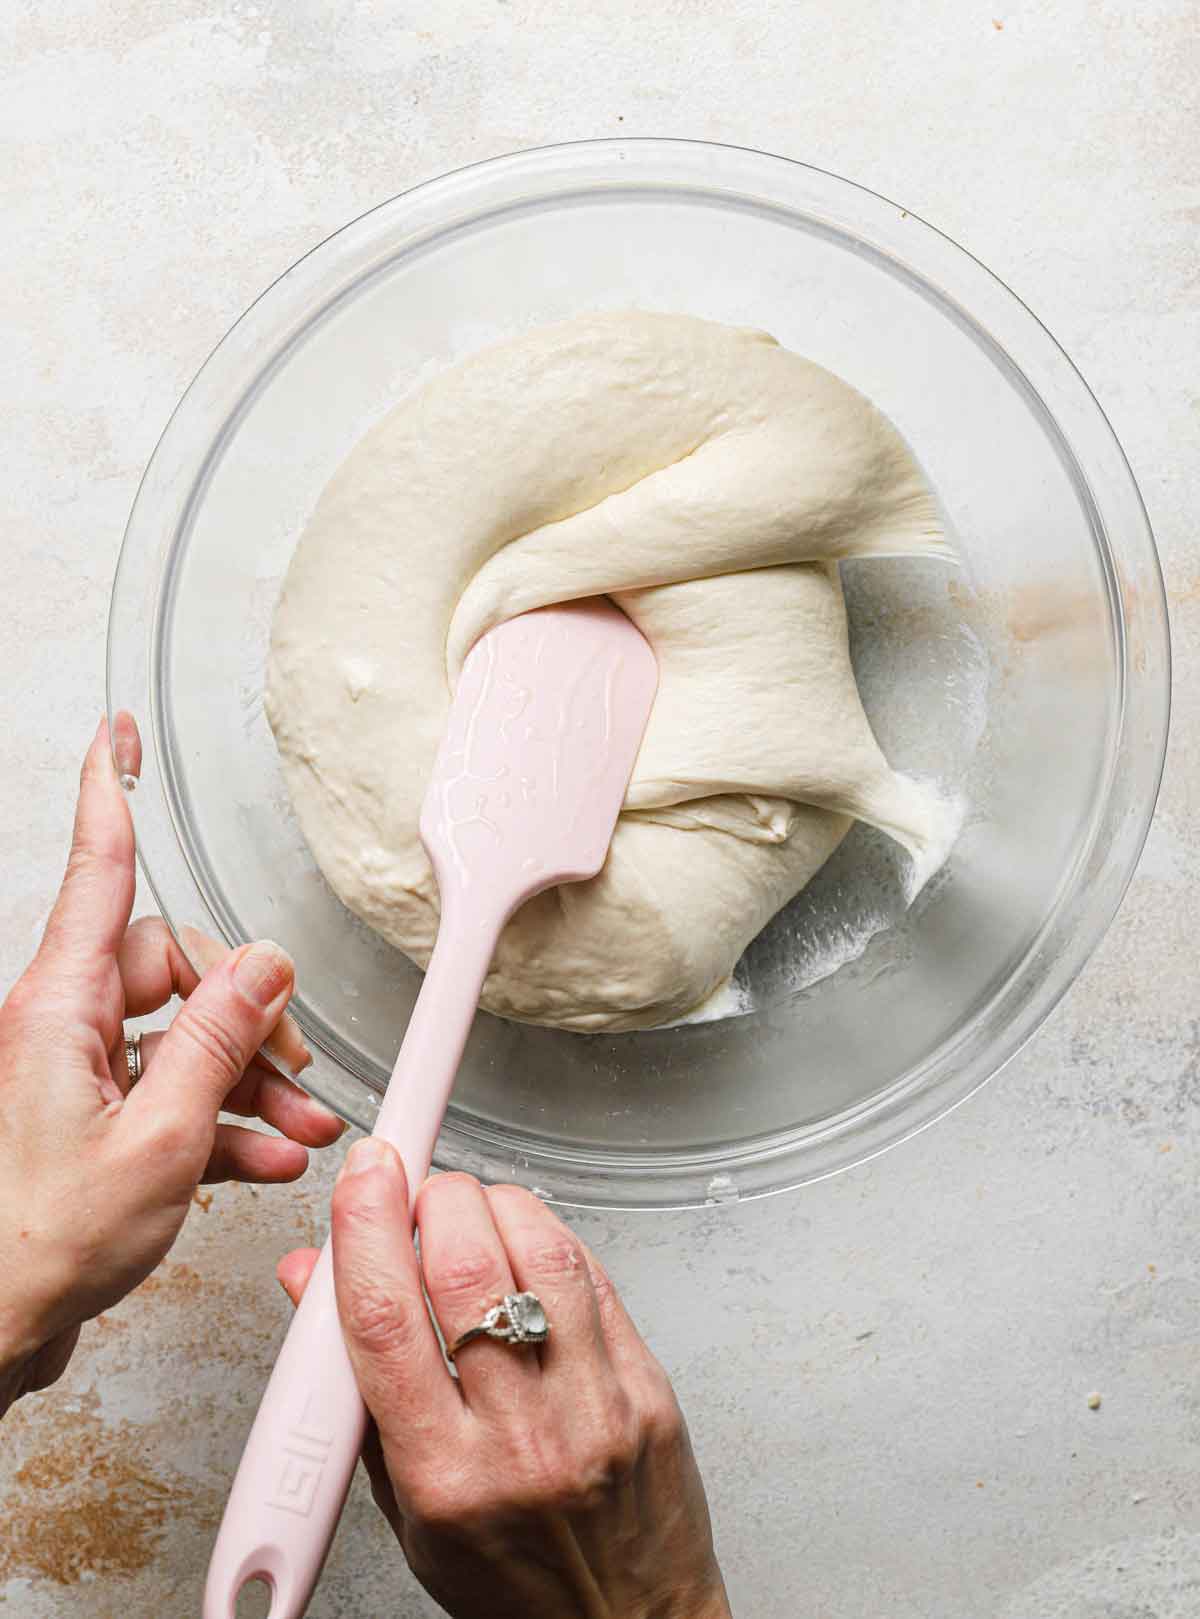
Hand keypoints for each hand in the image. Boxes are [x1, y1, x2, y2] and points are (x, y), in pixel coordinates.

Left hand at [0, 716, 343, 1414]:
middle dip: (247, 1013)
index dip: (109, 791)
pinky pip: (172, 1093)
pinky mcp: (92, 1120)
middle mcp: (62, 1028)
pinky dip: (224, 1122)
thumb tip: (265, 966)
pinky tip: (267, 1157)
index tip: (116, 734)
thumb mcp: (160, 1139)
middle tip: (292, 1065)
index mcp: (59, 1009)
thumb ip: (218, 1042)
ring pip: (182, 1038)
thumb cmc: (36, 1245)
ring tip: (301, 1126)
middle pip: (174, 967)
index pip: (97, 870)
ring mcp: (76, 1075)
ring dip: (249, 1081)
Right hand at [279, 1145, 730, 1618]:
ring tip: (471, 1212)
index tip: (364, 1174)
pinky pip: (595, 1277)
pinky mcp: (647, 1387)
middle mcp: (523, 1437)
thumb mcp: (403, 1507)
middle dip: (434, 1198)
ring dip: (496, 1204)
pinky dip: (550, 1238)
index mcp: (443, 1475)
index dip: (367, 1226)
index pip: (386, 1320)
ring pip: (542, 1253)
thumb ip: (354, 1389)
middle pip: (468, 1266)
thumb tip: (310, 1279)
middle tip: (417, 1194)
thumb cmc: (508, 1583)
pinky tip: (527, 1245)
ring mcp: (595, 1407)